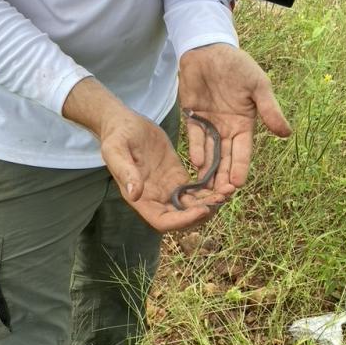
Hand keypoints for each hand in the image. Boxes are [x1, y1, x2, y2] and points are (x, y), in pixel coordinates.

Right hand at [62, 77, 223, 231]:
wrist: (123, 122)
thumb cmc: (117, 135)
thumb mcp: (116, 150)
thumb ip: (125, 172)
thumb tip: (135, 195)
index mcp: (141, 199)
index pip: (163, 222)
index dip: (183, 221)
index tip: (201, 209)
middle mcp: (156, 199)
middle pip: (183, 218)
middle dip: (204, 212)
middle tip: (222, 197)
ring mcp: (169, 189)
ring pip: (193, 206)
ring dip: (211, 202)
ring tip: (229, 190)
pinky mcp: (178, 176)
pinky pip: (197, 190)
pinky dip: (211, 189)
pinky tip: (225, 181)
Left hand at [178, 44, 291, 195]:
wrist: (209, 48)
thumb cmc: (238, 65)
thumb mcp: (258, 86)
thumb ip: (269, 110)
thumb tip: (286, 134)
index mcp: (245, 124)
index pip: (243, 151)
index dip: (241, 167)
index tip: (238, 184)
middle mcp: (227, 129)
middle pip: (226, 158)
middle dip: (224, 176)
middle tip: (221, 195)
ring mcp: (209, 125)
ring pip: (210, 153)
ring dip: (209, 170)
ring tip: (207, 188)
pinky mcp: (192, 118)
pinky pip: (193, 138)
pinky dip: (195, 150)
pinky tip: (197, 163)